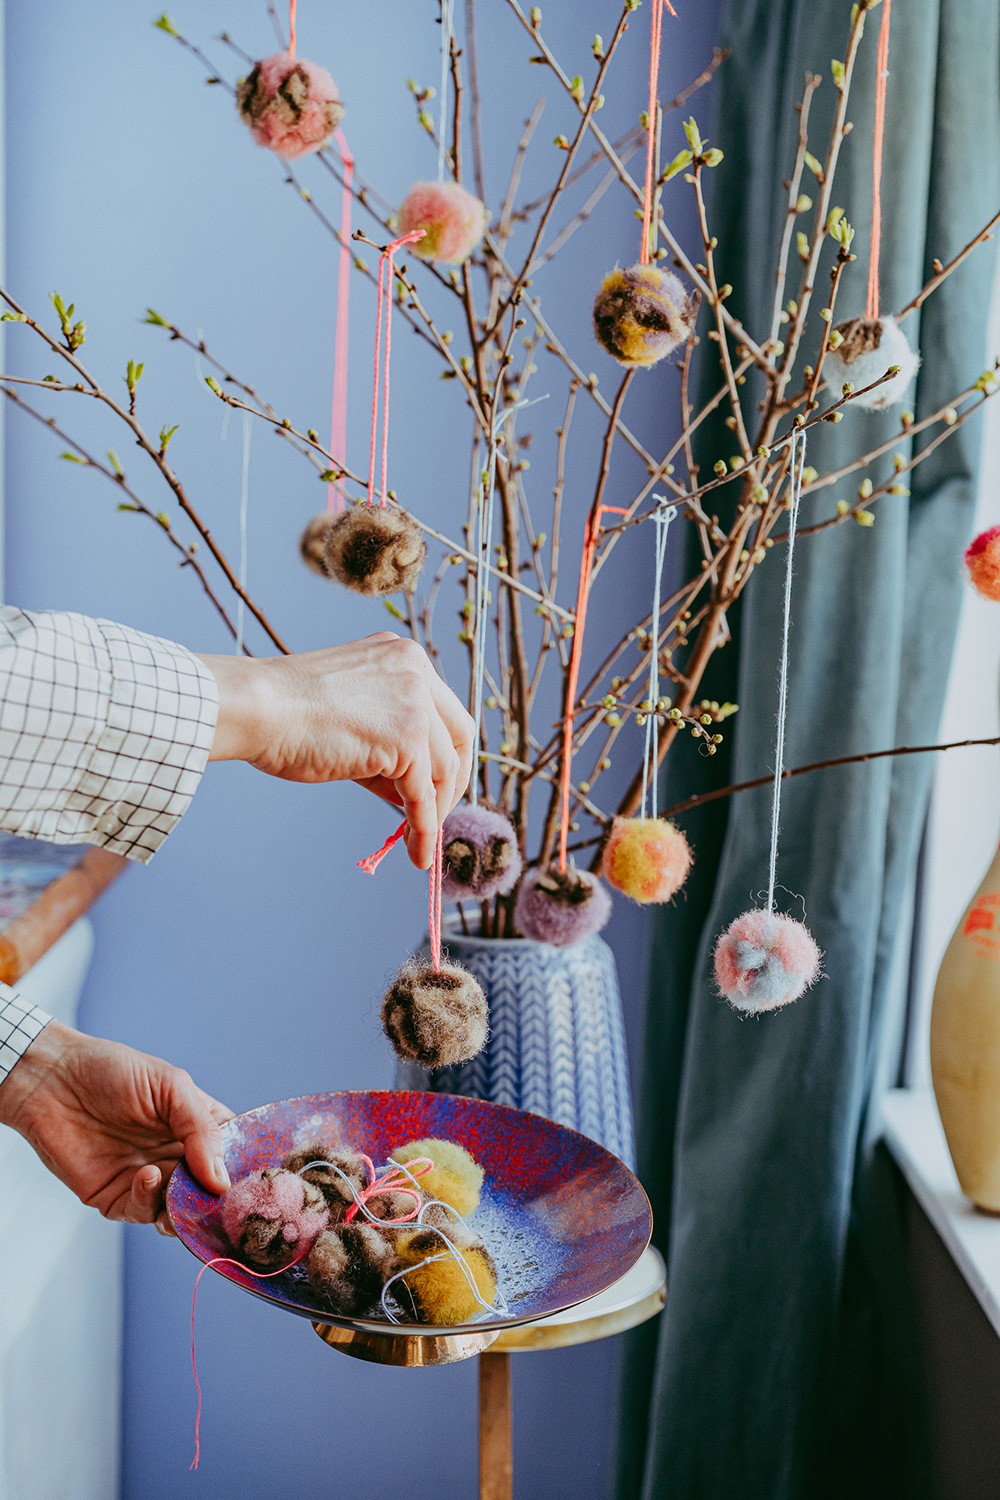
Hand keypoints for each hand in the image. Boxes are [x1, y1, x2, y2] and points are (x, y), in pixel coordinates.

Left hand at [0, 1021, 232, 1234]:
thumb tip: (222, 1179)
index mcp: (198, 1126)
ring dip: (185, 1210)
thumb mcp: (170, 1085)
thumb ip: (201, 1128)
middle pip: (210, 1190)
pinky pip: (143, 1213)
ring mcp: (149, 1178)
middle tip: (220, 1202)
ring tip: (183, 1197)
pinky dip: (150, 1202)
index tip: (255, 1182)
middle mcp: (177, 1155)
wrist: (52, 1081)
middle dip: (216, 1200)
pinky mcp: (118, 1197)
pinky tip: (148, 1176)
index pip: (234, 1154)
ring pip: (180, 1211)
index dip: (245, 1169)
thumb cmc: (112, 1071)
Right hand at [199, 633, 474, 868]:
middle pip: (460, 737)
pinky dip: (424, 828)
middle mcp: (417, 671)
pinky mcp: (407, 738)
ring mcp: (415, 702)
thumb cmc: (285, 714)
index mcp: (403, 657)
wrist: (256, 709)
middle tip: (437, 814)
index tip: (437, 784)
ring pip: (444, 770)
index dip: (446, 753)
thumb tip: (413, 791)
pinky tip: (417, 852)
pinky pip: (424, 795)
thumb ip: (388, 743)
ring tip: (418, 842)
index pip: (445, 712)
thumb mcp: (352, 715)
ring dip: (434, 812)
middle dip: (452, 782)